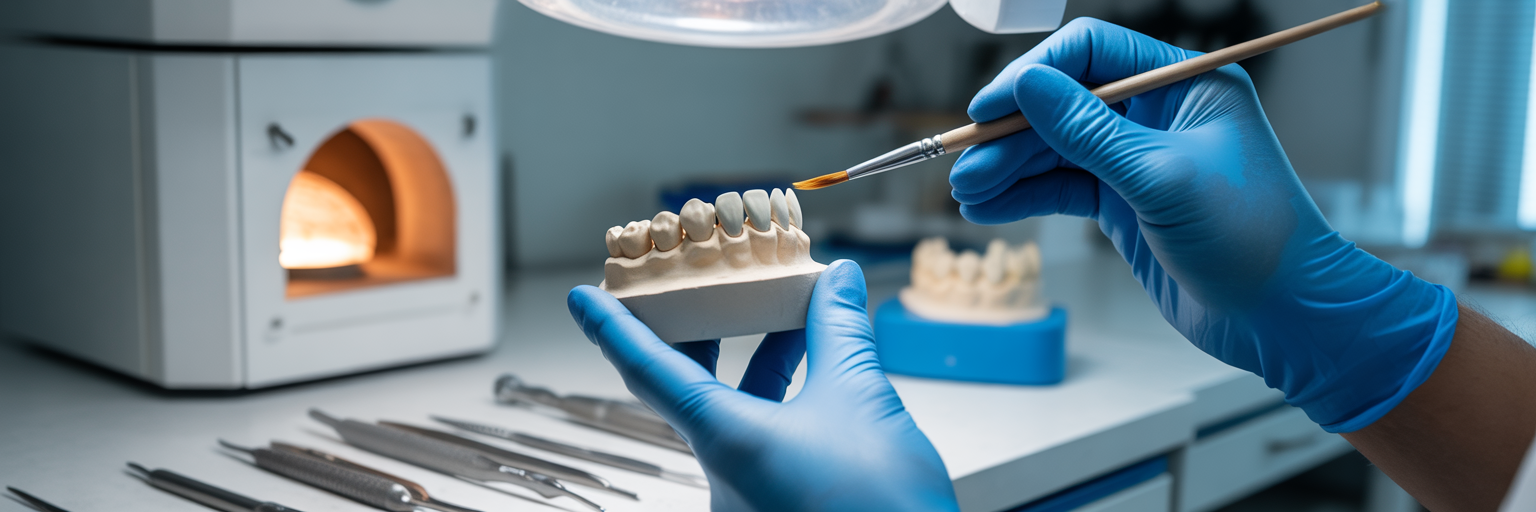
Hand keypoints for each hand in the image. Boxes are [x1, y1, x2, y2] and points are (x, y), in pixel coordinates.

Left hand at [567, 260, 958, 510]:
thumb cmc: (881, 507)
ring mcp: (746, 497)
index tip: (582, 297)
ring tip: (794, 315)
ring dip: (757, 360)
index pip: (648, 371)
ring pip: (732, 413)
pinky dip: (779, 398)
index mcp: (725, 440)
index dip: (611, 328)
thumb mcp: (862, 400)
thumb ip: (841, 332)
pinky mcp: (774, 507)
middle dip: (702, 330)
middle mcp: (722, 474)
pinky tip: (816, 372)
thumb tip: (838, 280)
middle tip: (706, 285)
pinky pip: (760, 440)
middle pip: (688, 387)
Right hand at [950, 18, 1457, 432]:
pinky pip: (1061, 187)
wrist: (1284, 316)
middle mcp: (1157, 113)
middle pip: (1063, 102)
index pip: (1091, 52)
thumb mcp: (1163, 178)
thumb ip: (1089, 132)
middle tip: (966, 162)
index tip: (989, 109)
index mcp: (1183, 84)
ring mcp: (1136, 159)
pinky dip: (1024, 196)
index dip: (1035, 75)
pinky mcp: (1123, 203)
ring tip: (967, 193)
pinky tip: (989, 208)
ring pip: (1054, 148)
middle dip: (1010, 133)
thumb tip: (1029, 87)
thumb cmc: (1254, 239)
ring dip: (1008, 168)